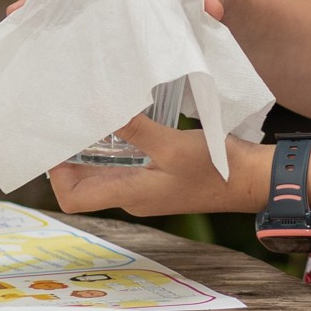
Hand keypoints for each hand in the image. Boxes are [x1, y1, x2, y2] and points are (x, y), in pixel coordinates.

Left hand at [47, 118, 269, 216]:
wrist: (253, 181)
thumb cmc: (216, 169)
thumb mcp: (173, 144)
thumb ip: (136, 130)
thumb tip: (99, 111)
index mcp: (130, 195)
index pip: (73, 199)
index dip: (57, 175)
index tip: (57, 141)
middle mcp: (132, 196)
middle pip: (83, 185)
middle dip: (70, 157)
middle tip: (67, 122)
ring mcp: (146, 188)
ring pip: (103, 173)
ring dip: (93, 150)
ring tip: (88, 117)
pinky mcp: (160, 178)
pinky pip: (125, 166)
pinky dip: (115, 148)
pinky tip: (121, 122)